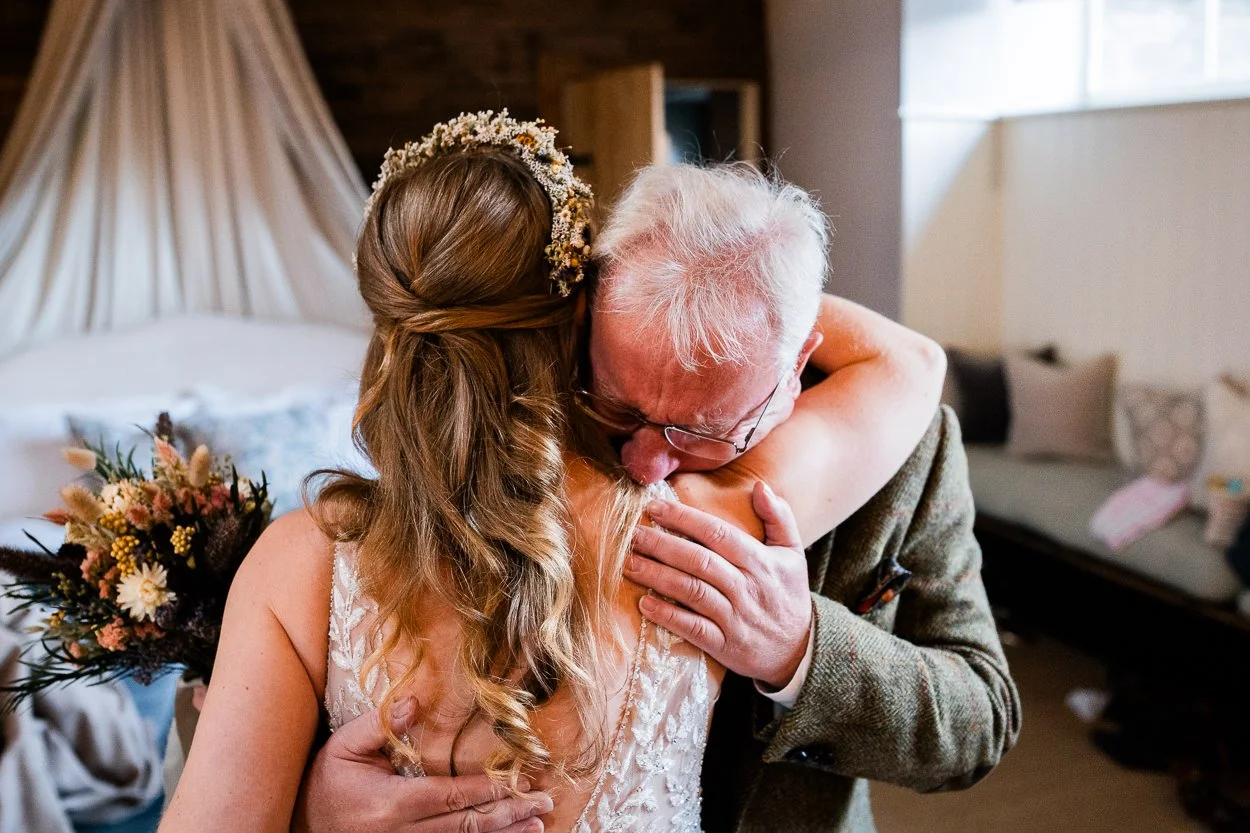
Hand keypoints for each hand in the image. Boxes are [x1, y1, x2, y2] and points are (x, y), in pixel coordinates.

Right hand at [292, 700, 551, 832]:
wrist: (301, 826)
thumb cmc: (325, 783)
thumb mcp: (344, 747)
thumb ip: (381, 724)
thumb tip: (418, 701)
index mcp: (391, 803)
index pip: (451, 797)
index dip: (490, 789)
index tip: (522, 778)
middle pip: (465, 826)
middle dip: (509, 812)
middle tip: (545, 801)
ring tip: (538, 824)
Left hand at [625, 481, 811, 689]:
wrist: (799, 650)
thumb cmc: (788, 594)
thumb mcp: (793, 553)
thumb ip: (779, 517)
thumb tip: (759, 486)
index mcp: (760, 562)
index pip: (717, 533)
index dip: (684, 518)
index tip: (654, 507)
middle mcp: (746, 588)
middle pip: (698, 561)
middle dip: (661, 545)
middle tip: (631, 533)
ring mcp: (735, 618)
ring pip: (692, 592)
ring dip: (657, 576)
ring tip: (628, 563)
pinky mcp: (725, 645)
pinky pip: (693, 629)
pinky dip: (668, 616)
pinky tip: (644, 603)